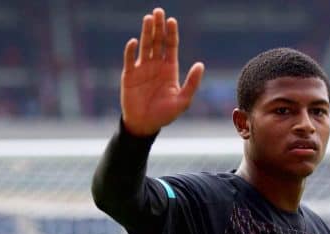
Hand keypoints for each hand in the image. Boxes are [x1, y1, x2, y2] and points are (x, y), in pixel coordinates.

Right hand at [121, 8, 203, 135]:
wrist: (144, 125)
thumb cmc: (165, 114)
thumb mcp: (183, 100)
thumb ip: (192, 83)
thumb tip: (201, 64)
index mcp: (170, 69)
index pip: (171, 46)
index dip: (171, 33)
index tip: (172, 21)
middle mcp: (156, 65)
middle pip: (158, 41)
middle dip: (158, 27)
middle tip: (159, 12)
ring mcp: (142, 69)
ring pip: (145, 46)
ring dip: (146, 32)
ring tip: (148, 18)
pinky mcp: (129, 75)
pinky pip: (129, 60)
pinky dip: (131, 50)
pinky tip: (134, 42)